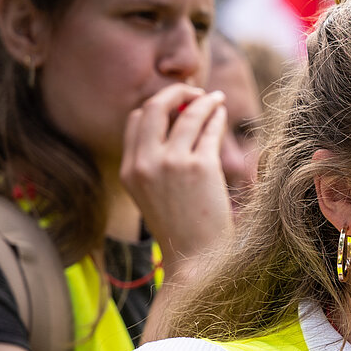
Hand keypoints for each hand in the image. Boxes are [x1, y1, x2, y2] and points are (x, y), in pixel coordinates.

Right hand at [120, 83, 231, 277]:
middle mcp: (145, 164)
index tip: (175, 105)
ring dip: (203, 100)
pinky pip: (208, 128)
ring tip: (215, 99)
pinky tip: (222, 113)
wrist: (196, 259)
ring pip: (186, 113)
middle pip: (153, 107)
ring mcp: (171, 163)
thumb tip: (176, 123)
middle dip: (174, 92)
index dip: (156, 108)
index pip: (135, 121)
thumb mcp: (153, 195)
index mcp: (128, 171)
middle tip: (193, 91)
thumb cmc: (182, 229)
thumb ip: (154, 163)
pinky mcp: (200, 166)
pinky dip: (216, 116)